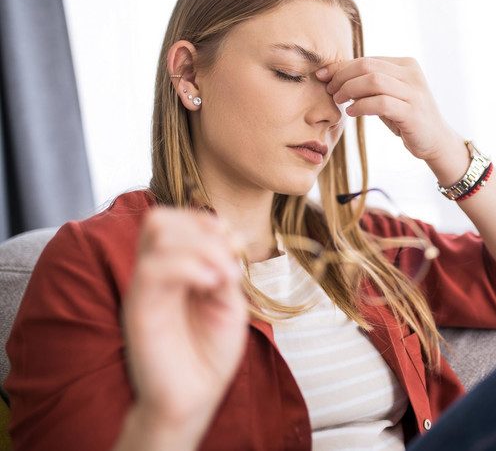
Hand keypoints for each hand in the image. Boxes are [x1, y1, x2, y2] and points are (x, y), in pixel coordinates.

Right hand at [122, 207, 248, 429]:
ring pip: (157, 233)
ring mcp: (144, 288)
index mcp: (174, 269)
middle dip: (202, 228)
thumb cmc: (210, 351)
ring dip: (202, 246)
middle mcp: (155, 274)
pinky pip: (154, 267)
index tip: (236, 243)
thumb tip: (225, 239)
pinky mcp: (139, 308)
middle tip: (230, 260)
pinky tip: (213, 284)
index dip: (206, 220)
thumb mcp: (229, 301)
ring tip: (223, 277)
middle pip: (160, 218)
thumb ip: (224, 268)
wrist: (193, 397)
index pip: (174, 219)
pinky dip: (191, 265)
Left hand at [316, 56, 456, 161]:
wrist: (435, 140)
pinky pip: (381, 103)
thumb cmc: (406, 117)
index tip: (323, 76)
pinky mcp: (413, 113)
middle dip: (342, 77)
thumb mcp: (388, 95)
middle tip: (330, 91)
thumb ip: (368, 83)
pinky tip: (352, 112)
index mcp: (405, 64)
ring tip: (339, 100)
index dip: (341, 67)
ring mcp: (414, 93)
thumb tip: (334, 74)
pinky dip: (362, 106)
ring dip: (350, 89)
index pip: (367, 59)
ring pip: (373, 80)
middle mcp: (411, 74)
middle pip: (367, 66)